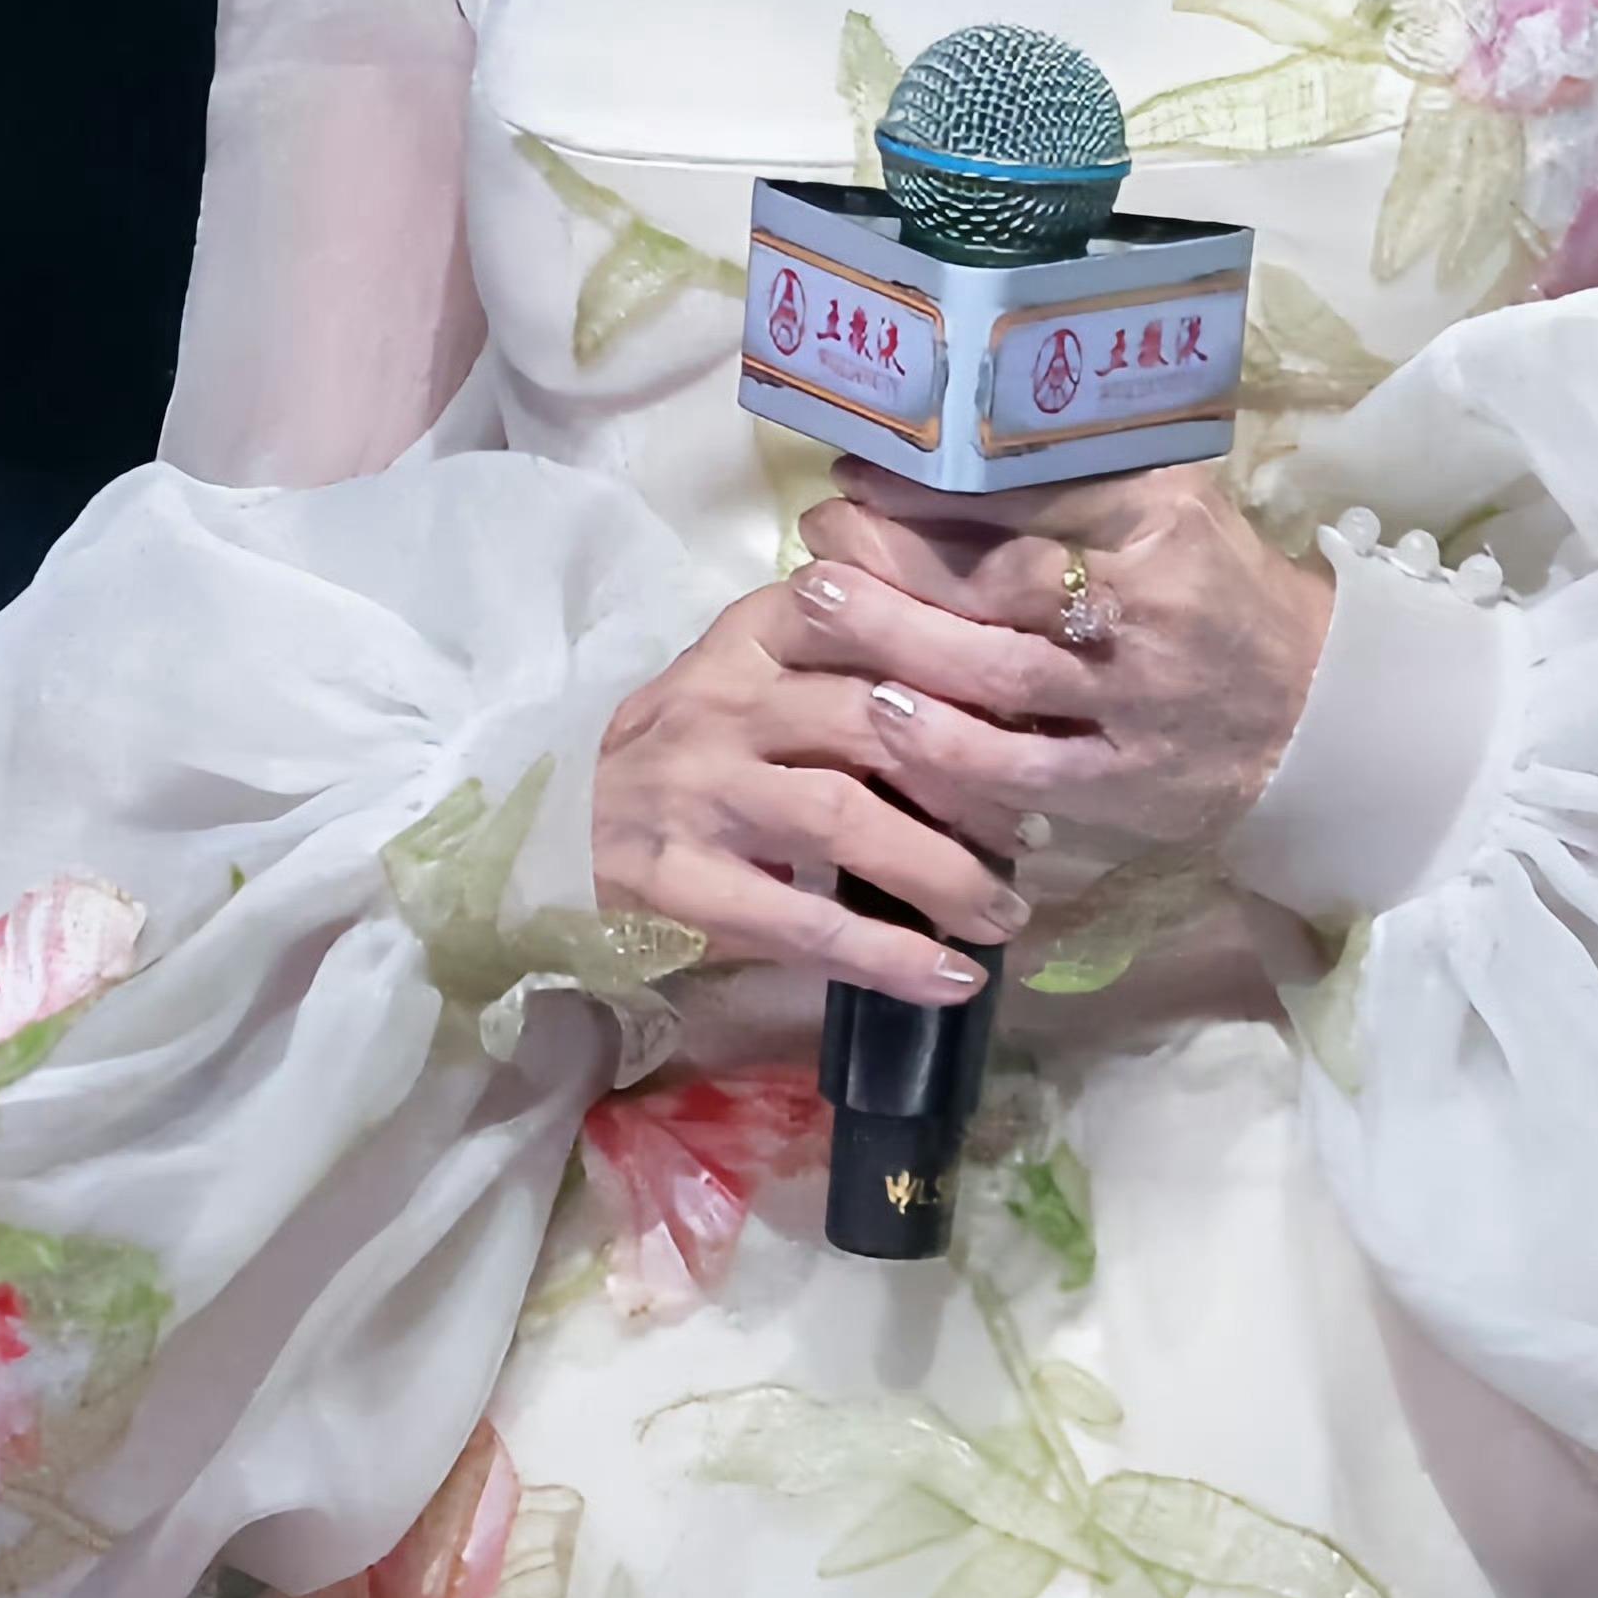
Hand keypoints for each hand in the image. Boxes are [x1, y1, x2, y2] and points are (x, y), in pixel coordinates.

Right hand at [590, 578, 1027, 1010]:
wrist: (553, 836)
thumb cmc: (692, 757)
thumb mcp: (755, 681)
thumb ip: (851, 668)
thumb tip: (1004, 703)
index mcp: (753, 634)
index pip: (873, 618)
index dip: (968, 660)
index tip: (1044, 704)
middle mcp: (722, 700)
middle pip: (876, 719)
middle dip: (976, 776)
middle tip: (1039, 825)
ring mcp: (695, 791)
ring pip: (845, 816)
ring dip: (946, 870)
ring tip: (1006, 911)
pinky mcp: (676, 884)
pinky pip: (802, 921)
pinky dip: (888, 955)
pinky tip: (951, 978)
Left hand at [782, 458, 1332, 864]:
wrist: (1308, 706)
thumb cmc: (1214, 586)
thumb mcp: (1172, 506)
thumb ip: (1083, 472)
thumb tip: (955, 430)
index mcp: (1164, 521)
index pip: (1032, 494)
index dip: (934, 484)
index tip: (856, 467)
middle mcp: (1151, 609)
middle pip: (1003, 579)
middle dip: (895, 555)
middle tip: (817, 533)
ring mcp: (1138, 704)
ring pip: (999, 672)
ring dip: (897, 640)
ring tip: (813, 607)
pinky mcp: (1126, 784)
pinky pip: (1022, 770)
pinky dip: (947, 748)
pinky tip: (880, 717)